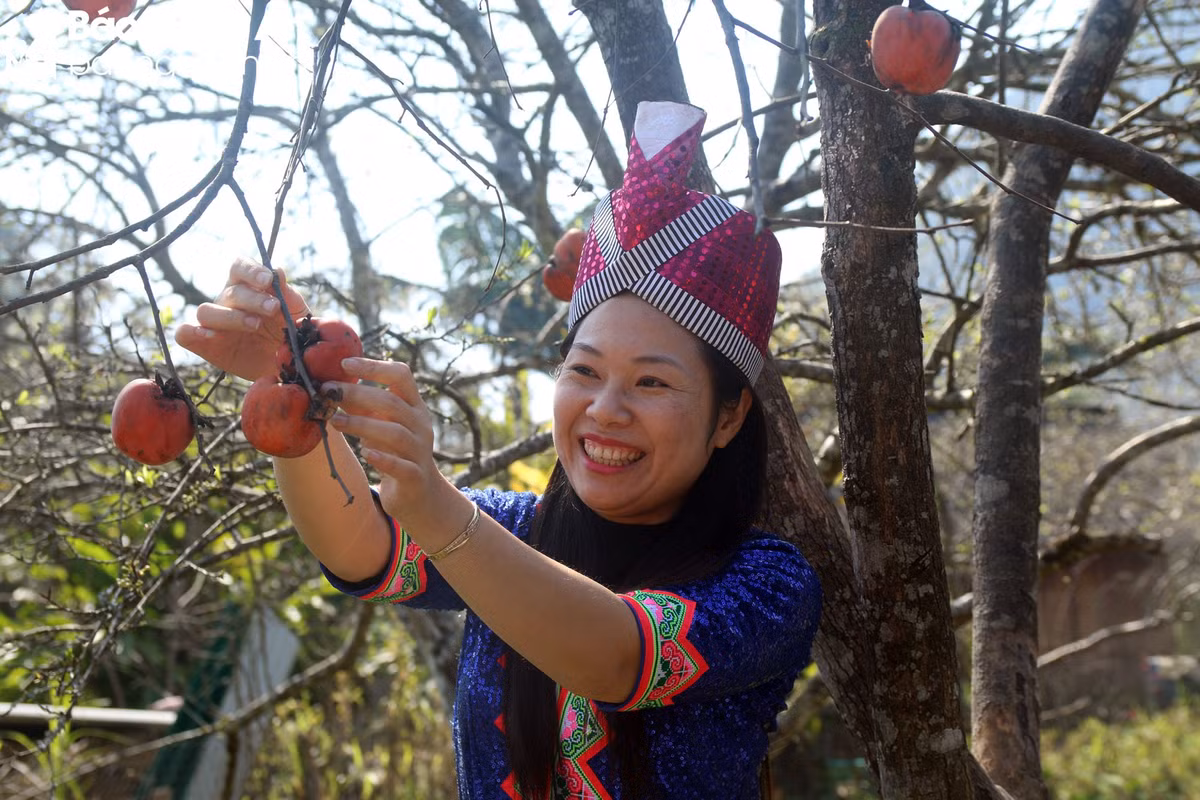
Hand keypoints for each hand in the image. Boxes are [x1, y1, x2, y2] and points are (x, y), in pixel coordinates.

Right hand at [175, 258, 309, 381]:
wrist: (288, 367)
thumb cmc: (291, 334)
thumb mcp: (297, 314)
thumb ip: (288, 295)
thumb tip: (277, 269)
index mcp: (249, 287)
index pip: (239, 267)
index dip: (250, 270)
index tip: (267, 280)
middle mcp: (228, 302)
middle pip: (230, 292)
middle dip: (253, 299)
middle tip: (273, 308)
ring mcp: (215, 324)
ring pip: (206, 311)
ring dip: (230, 317)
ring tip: (255, 325)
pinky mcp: (206, 346)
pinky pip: (185, 335)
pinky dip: (190, 332)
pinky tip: (208, 336)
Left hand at [327, 358, 461, 538]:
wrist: (419, 493)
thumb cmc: (394, 451)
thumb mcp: (380, 424)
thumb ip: (361, 406)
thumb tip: (329, 385)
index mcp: (413, 406)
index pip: (401, 375)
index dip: (374, 367)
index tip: (344, 363)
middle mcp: (420, 424)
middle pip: (392, 403)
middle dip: (358, 395)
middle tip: (328, 393)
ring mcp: (420, 451)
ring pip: (394, 433)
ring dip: (362, 425)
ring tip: (334, 422)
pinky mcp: (415, 477)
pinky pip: (400, 466)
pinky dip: (382, 459)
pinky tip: (365, 454)